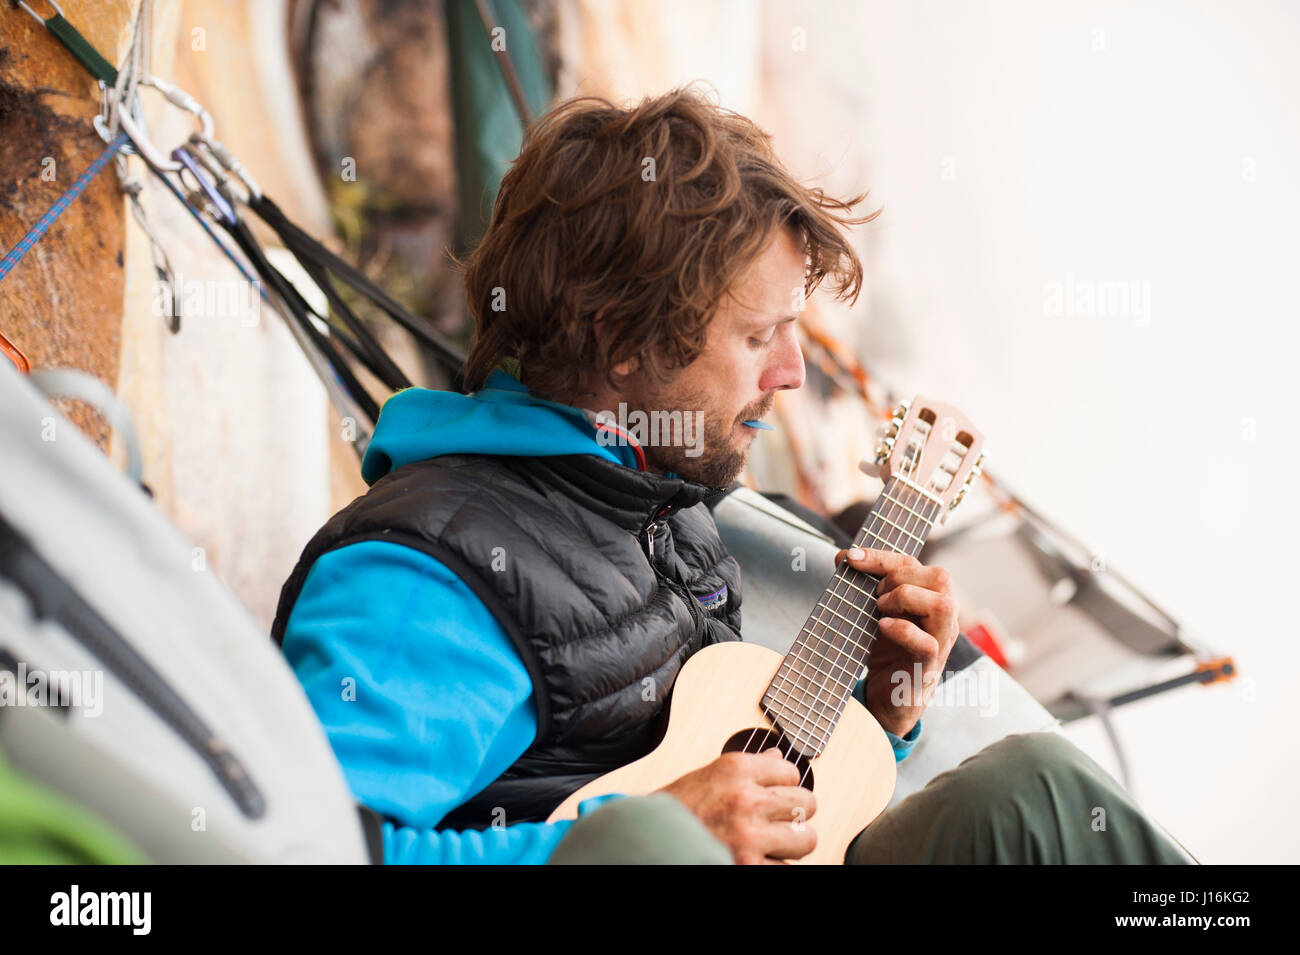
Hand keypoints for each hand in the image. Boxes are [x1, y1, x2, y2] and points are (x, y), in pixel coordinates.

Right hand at [657, 748, 817, 864]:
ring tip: (772, 841)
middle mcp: (746, 799)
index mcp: (735, 769)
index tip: (778, 793)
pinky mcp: (751, 866)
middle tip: (777, 820)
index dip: (785, 785)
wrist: (650, 842)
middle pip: (805, 803)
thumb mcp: (709, 775)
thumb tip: (778, 758)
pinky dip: (776, 865)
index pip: (791, 771)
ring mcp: (750, 836)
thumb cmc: (676, 810)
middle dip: (794, 813)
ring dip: (791, 843)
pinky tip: (759, 857)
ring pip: (805, 839)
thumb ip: (748, 768)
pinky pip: (787, 867)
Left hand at [833, 547, 958, 737]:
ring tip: (880, 608)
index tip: (851, 557)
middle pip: (940, 576)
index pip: (915, 563)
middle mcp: (943, 617)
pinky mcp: (927, 667)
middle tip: (875, 595)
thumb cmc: (885, 651)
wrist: (886, 698)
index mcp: (931, 598)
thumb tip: (843, 555)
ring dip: (906, 598)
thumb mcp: (872, 612)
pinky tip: (882, 627)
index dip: (882, 556)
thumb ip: (862, 583)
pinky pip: (928, 644)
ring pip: (943, 606)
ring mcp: (940, 642)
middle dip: (899, 577)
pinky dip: (903, 630)